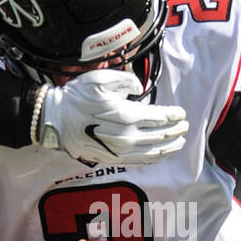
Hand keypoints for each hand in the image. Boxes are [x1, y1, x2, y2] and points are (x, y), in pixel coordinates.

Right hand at [34, 70, 187, 165]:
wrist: (55, 120)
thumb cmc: (76, 98)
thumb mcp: (101, 79)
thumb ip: (126, 80)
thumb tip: (139, 87)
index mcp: (127, 116)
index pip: (160, 117)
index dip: (174, 115)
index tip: (182, 112)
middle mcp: (127, 137)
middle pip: (160, 135)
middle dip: (176, 131)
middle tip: (185, 126)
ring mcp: (121, 151)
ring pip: (154, 151)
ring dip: (170, 147)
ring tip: (180, 142)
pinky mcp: (113, 159)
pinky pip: (141, 161)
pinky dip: (155, 158)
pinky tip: (161, 154)